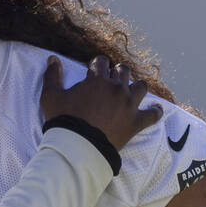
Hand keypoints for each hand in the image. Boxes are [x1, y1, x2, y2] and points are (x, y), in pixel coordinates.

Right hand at [40, 55, 162, 150]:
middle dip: (117, 73)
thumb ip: (51, 76)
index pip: (101, 62)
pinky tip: (154, 111)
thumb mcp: (51, 96)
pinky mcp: (136, 121)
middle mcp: (116, 87)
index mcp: (97, 79)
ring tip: (130, 92)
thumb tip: (52, 58)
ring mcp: (129, 104)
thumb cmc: (63, 120)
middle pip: (122, 71)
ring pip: (141, 87)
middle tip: (111, 81)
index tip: (94, 71)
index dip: (97, 65)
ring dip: (136, 87)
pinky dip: (154, 112)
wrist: (78, 147)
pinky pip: (153, 114)